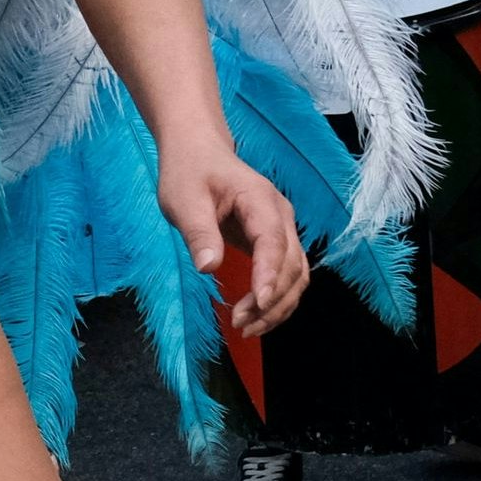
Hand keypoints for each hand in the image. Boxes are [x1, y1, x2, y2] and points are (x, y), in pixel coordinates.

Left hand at [162, 147, 308, 339]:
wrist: (199, 152)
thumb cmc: (190, 173)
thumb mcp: (183, 200)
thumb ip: (199, 233)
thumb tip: (208, 268)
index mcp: (259, 199)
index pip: (273, 241)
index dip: (269, 273)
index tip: (260, 302)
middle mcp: (280, 216)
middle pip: (293, 264)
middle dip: (272, 300)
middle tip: (240, 324)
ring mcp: (282, 229)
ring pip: (297, 275)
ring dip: (278, 306)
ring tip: (247, 328)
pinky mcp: (275, 242)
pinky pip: (287, 275)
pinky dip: (278, 299)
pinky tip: (257, 317)